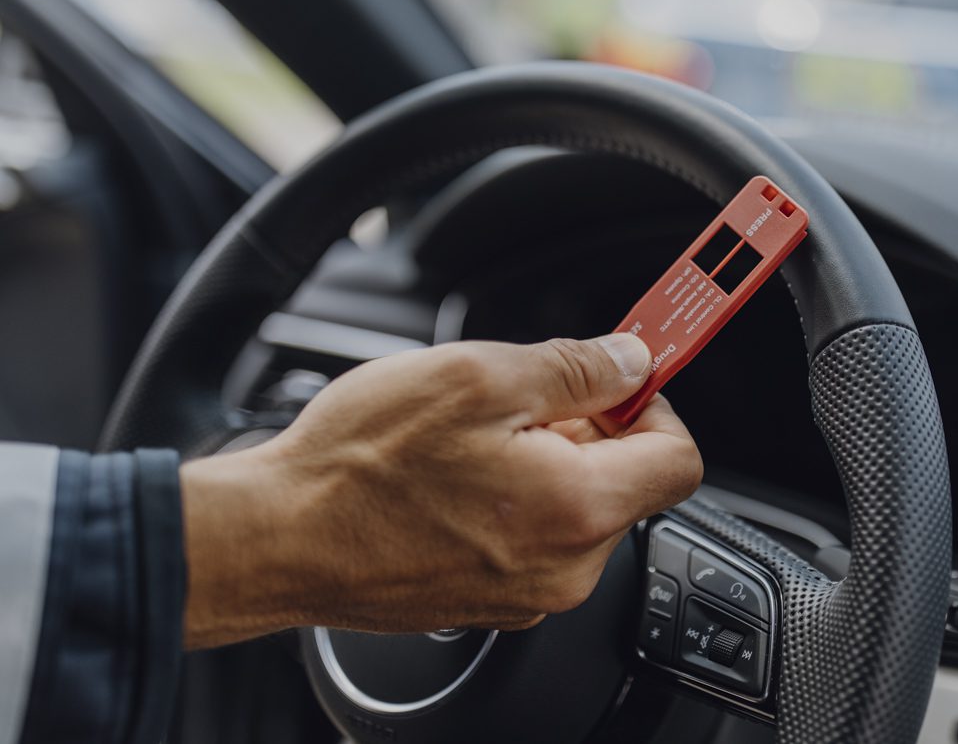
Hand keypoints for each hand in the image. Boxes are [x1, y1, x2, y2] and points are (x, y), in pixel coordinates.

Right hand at [179, 334, 702, 647]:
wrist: (277, 540)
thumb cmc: (361, 464)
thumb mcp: (478, 376)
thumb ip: (577, 368)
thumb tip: (634, 360)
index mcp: (578, 510)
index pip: (679, 458)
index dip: (656, 401)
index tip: (629, 372)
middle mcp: (565, 568)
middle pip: (625, 480)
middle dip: (589, 427)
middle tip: (524, 395)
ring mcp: (527, 594)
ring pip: (576, 505)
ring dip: (547, 458)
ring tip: (472, 436)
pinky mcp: (490, 599)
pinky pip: (535, 536)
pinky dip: (516, 496)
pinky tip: (456, 472)